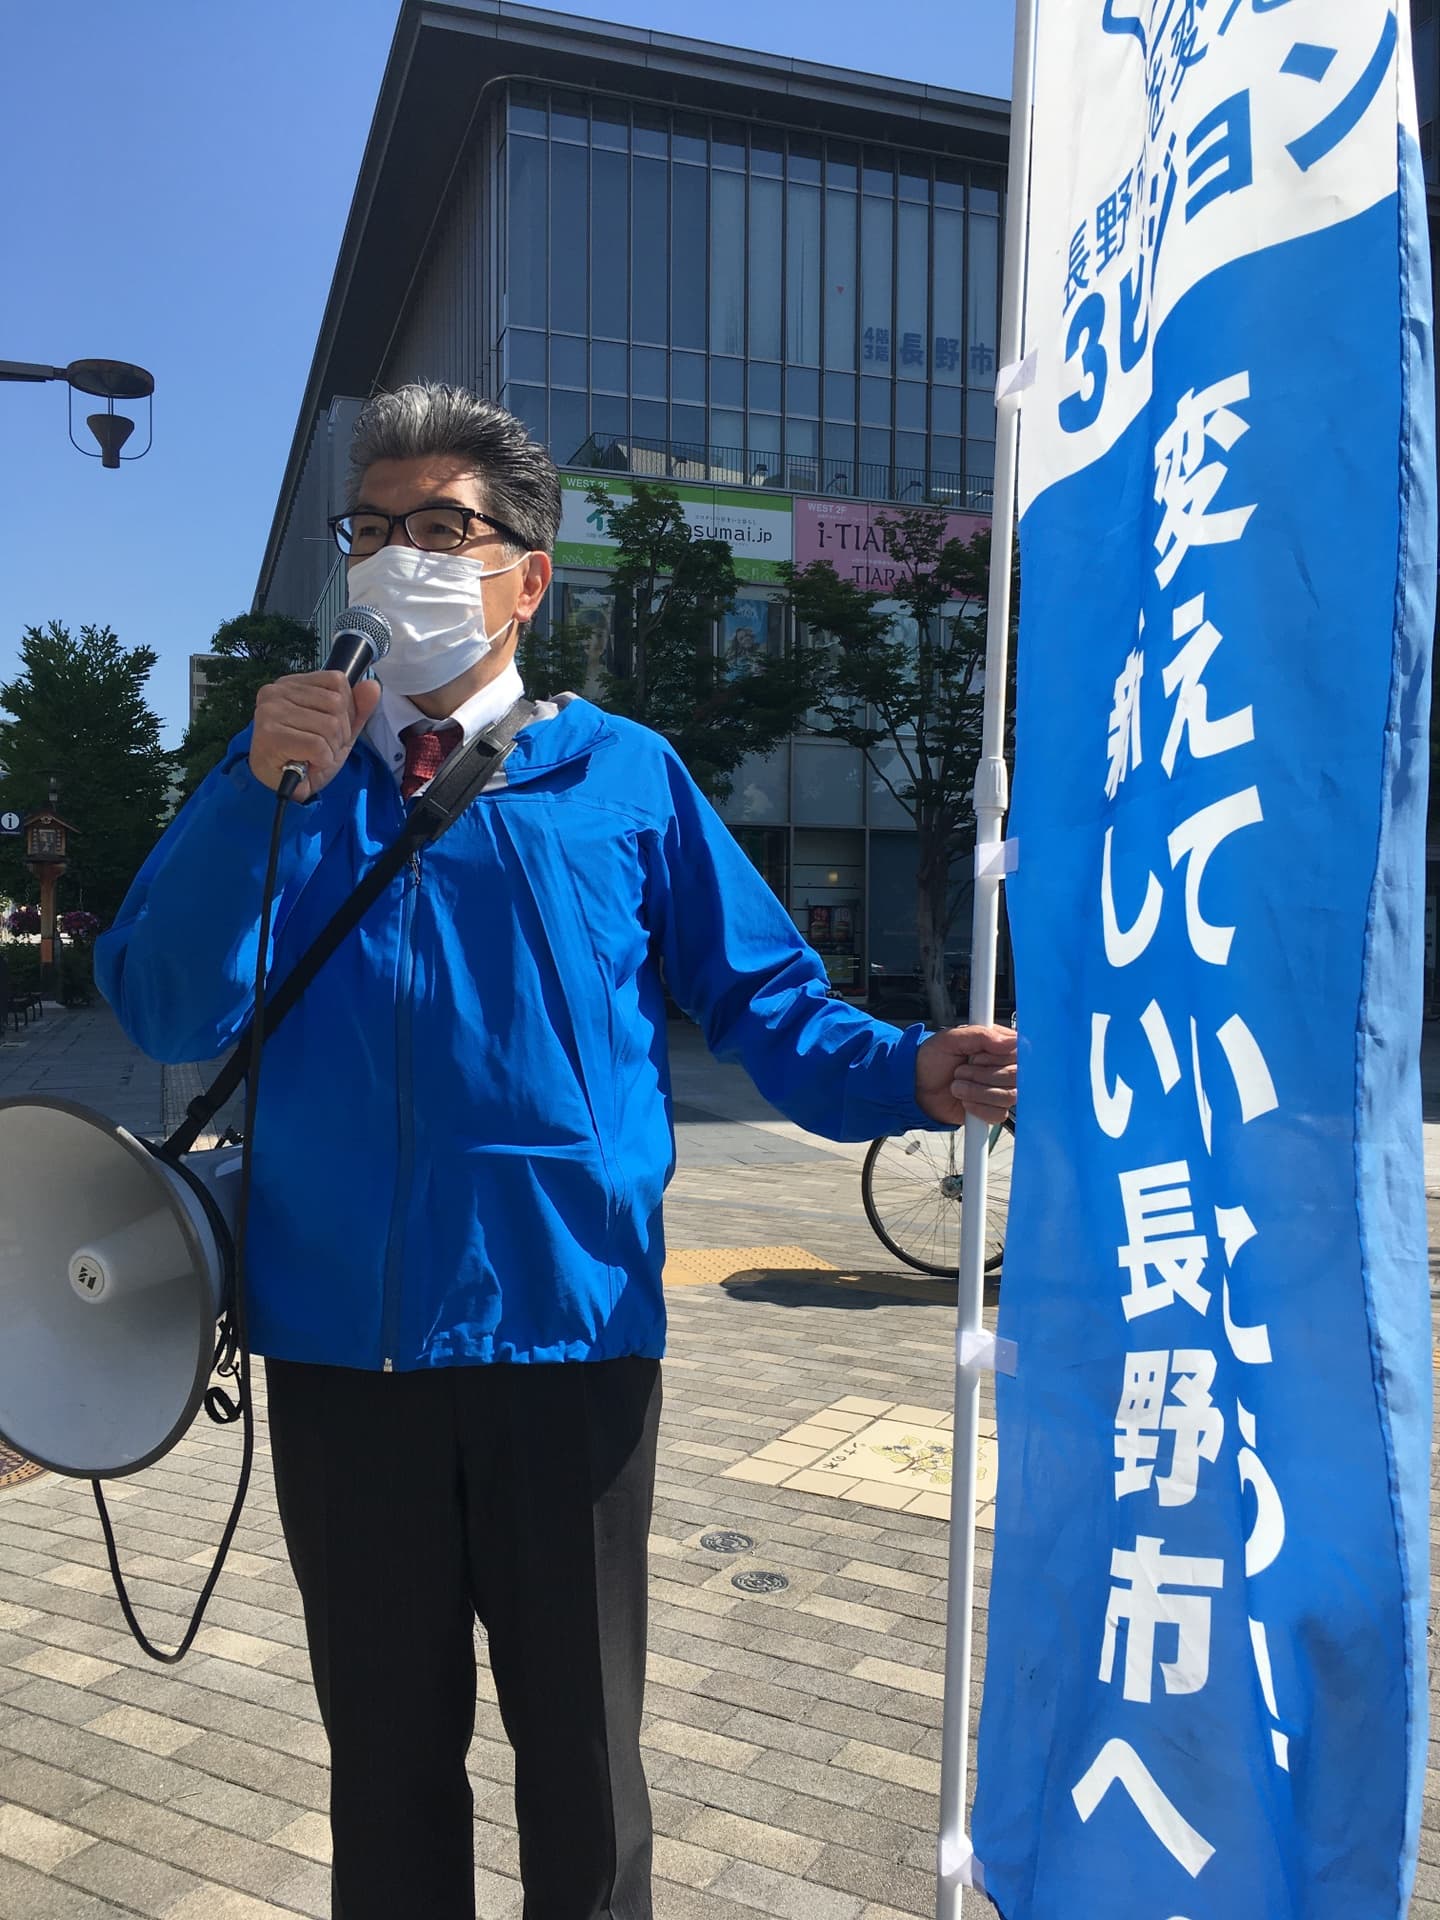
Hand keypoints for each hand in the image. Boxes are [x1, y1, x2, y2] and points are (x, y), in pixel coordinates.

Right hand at [248, 671, 381, 800]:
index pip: (337, 681)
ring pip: (330, 725)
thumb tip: (372, 686)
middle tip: (320, 748)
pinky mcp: (271, 734)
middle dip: (339, 734)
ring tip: (313, 756)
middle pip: (337, 703)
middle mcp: (276, 691)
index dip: (345, 710)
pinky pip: (318, 745)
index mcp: (291, 684)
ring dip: (330, 749)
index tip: (327, 730)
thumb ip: (357, 709)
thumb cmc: (306, 756)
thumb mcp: (339, 731)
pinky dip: (322, 761)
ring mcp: (270, 711)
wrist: (283, 789)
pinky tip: (307, 763)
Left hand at [915, 1024, 1017, 1127]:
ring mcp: (1000, 1089)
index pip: (1019, 1051)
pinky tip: (964, 1100)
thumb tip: (1011, 1041)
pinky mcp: (993, 1109)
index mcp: (997, 1044)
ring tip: (957, 1085)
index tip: (977, 1056)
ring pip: (1009, 1096)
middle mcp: (1003, 1066)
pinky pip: (999, 1114)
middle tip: (960, 1070)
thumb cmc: (932, 1059)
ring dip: (978, 1091)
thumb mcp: (950, 1039)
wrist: (916, 1086)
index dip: (999, 1057)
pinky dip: (978, 1108)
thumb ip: (981, 1036)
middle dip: (983, 1075)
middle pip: (1015, 1075)